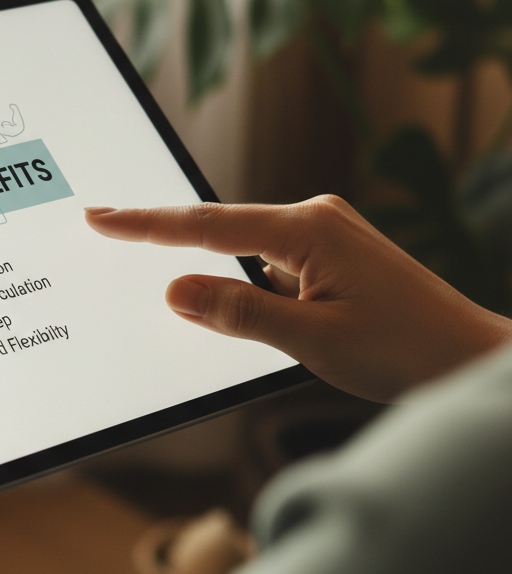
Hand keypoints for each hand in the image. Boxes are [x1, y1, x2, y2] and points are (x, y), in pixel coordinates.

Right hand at [86, 196, 511, 401]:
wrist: (472, 358)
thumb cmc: (406, 350)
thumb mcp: (313, 340)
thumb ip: (238, 313)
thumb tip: (176, 291)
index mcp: (308, 229)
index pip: (207, 224)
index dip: (146, 223)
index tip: (101, 214)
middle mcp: (315, 218)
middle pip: (220, 226)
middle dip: (164, 235)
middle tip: (106, 228)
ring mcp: (324, 234)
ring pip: (243, 248)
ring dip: (207, 265)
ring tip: (160, 270)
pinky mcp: (328, 255)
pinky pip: (265, 262)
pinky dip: (239, 280)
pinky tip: (230, 303)